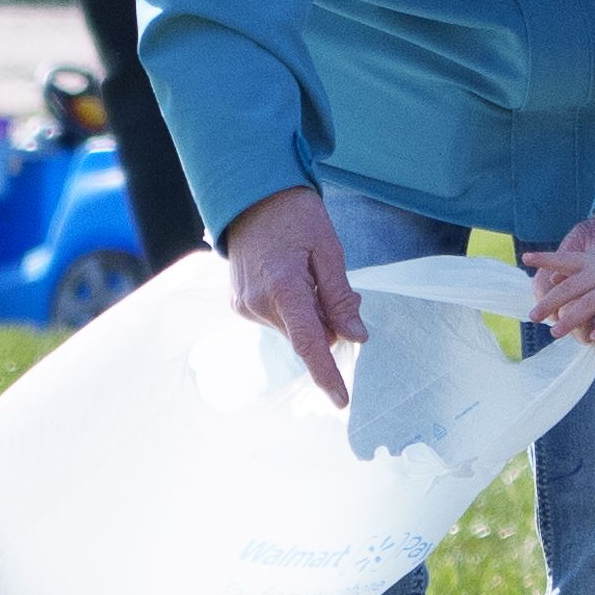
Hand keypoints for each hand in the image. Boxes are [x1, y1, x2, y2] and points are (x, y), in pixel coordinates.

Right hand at [221, 184, 366, 408]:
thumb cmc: (294, 215)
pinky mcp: (238, 304)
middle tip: (342, 291)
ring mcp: (245, 305)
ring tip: (311, 276)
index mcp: (284, 286)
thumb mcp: (328, 249)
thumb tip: (356, 337)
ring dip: (310, 315)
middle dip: (329, 324)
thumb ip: (340, 297)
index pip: (310, 343)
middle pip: (306, 336)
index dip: (327, 374)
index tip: (341, 399)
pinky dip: (292, 309)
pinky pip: (276, 319)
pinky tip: (291, 279)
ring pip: (292, 329)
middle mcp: (259, 302)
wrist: (248, 195)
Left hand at [523, 215, 594, 374]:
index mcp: (591, 262)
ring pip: (589, 303)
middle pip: (571, 288)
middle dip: (551, 302)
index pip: (565, 259)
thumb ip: (574, 270)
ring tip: (554, 333)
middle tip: (533, 317)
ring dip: (571, 318)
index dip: (546, 258)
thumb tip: (551, 278)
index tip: (526, 258)